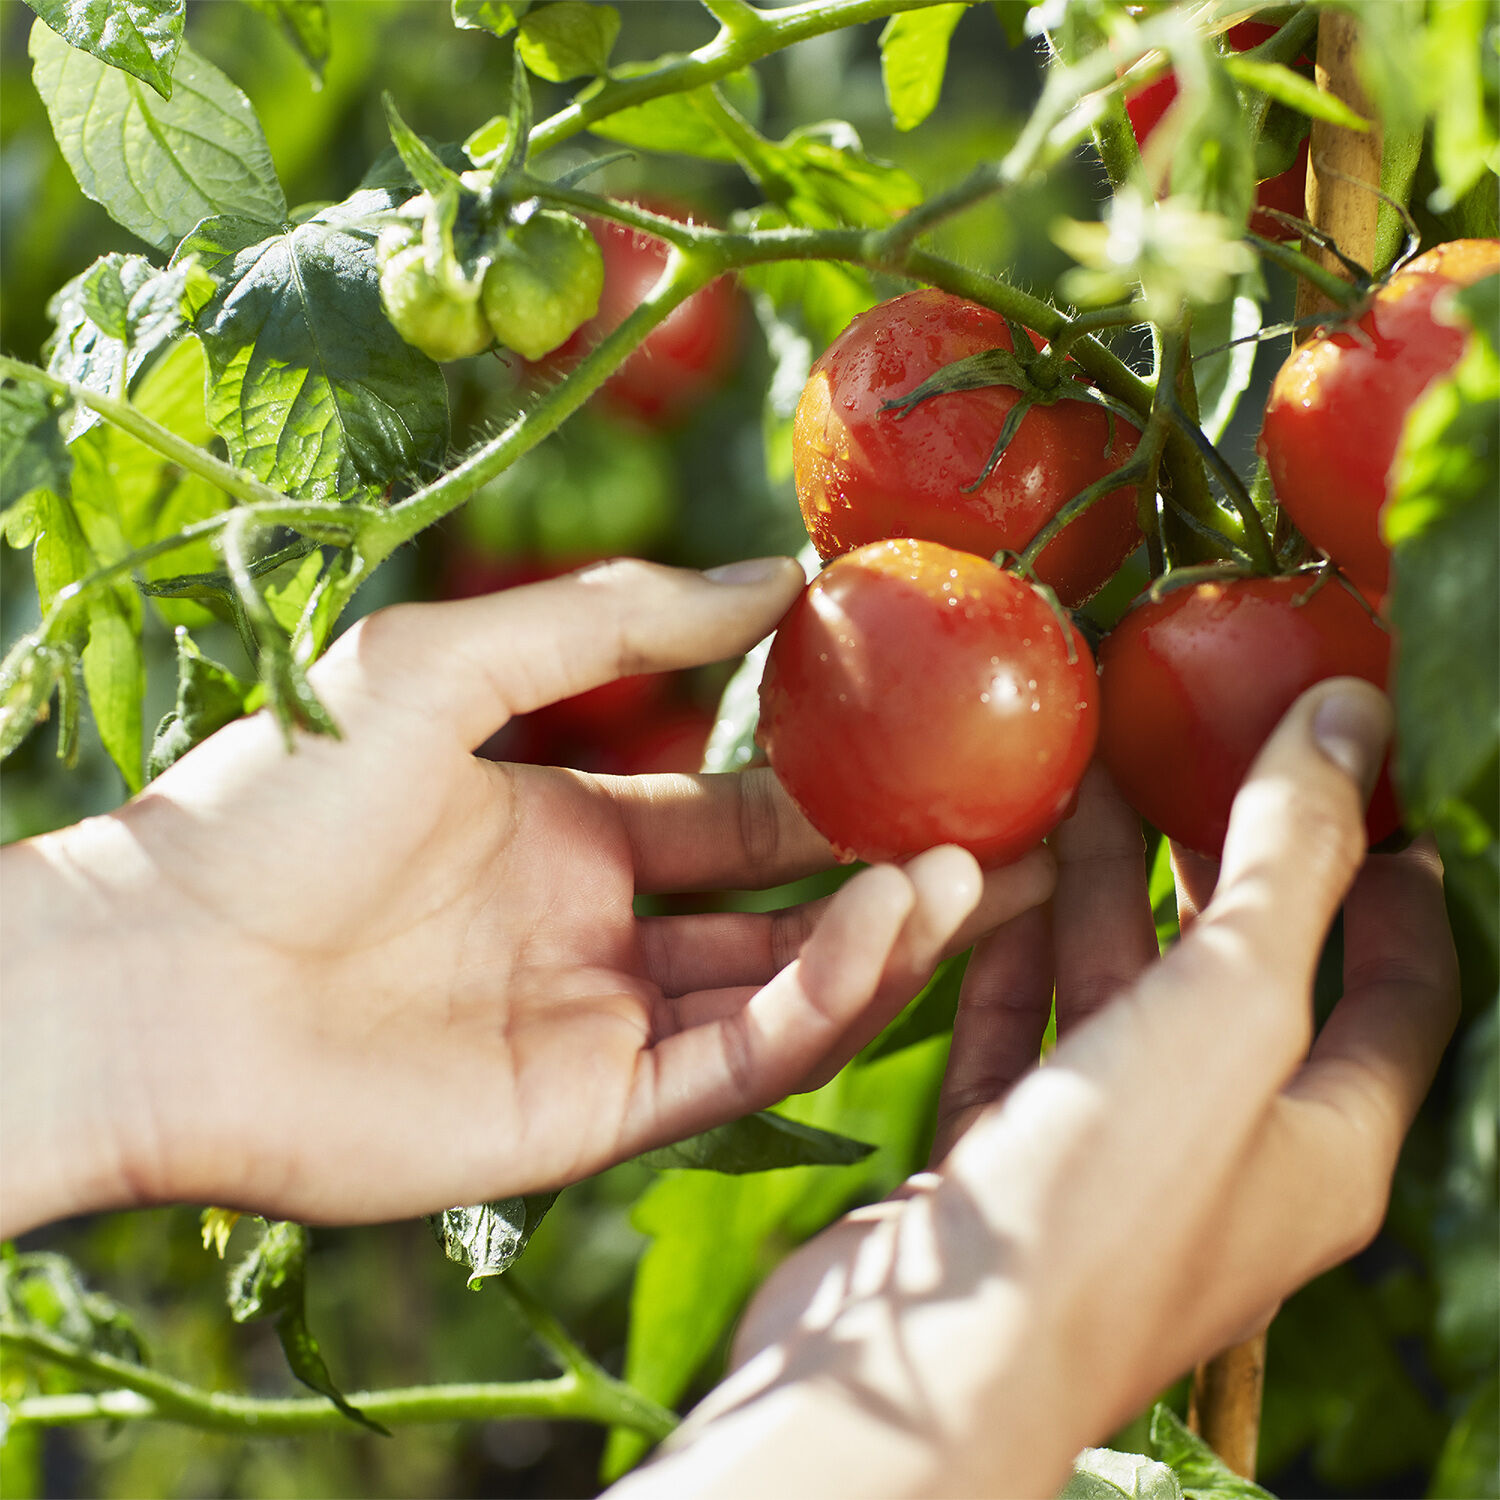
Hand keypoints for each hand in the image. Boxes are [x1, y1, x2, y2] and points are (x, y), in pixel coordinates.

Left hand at [0, 558, 1052, 1236]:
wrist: (157, 970)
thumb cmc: (279, 795)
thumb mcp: (451, 661)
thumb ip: (613, 617)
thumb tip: (774, 576)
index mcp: (563, 828)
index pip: (734, 811)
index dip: (833, 779)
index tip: (931, 735)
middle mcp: (595, 930)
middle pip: (781, 905)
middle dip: (894, 867)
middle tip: (1013, 820)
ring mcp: (598, 1025)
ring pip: (779, 989)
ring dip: (884, 935)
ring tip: (980, 869)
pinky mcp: (591, 1115)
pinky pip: (738, 1058)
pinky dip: (822, 1002)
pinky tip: (889, 925)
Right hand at [620, 680, 1457, 1499]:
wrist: (925, 1364)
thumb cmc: (1104, 1202)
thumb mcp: (1229, 1010)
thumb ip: (1289, 863)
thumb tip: (1348, 719)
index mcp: (1322, 1145)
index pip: (1399, 993)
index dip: (1396, 885)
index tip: (1367, 787)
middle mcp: (1223, 1160)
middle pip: (1243, 981)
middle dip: (1224, 863)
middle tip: (1200, 754)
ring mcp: (1104, 1164)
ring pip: (1118, 998)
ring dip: (1106, 892)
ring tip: (1084, 780)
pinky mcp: (1000, 1162)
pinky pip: (1020, 1035)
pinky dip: (1012, 955)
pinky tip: (989, 880)